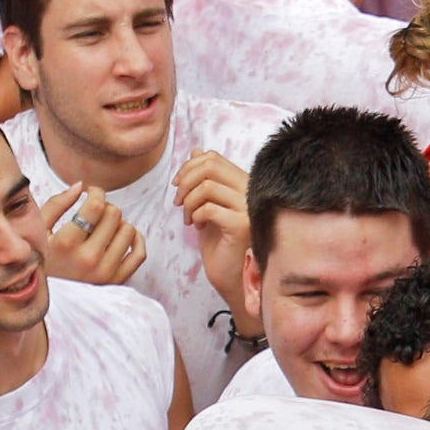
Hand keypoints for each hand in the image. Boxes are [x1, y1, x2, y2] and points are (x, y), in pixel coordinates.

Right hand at [41, 183, 145, 284]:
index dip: (96, 192)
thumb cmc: (43, 258)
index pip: (96, 206)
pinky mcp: (117, 281)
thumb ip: (56, 204)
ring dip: (118, 223)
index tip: (91, 193)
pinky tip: (120, 236)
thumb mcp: (39, 230)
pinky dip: (135, 239)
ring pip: (129, 230)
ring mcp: (106, 272)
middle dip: (105, 207)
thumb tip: (81, 186)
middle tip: (94, 213)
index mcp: (66, 244)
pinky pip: (140, 253)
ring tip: (103, 227)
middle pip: (114, 214)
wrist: (49, 296)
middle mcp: (88, 259)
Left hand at [175, 150, 252, 315]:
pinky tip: (197, 227)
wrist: (234, 279)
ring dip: (188, 201)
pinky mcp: (241, 225)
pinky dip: (195, 215)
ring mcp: (248, 208)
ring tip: (188, 218)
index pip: (214, 158)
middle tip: (178, 201)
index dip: (189, 167)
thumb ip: (207, 179)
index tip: (177, 185)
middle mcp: (251, 192)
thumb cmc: (223, 246)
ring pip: (207, 186)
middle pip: (210, 166)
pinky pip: (208, 208)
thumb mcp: (210, 206)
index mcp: (245, 185)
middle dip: (185, 181)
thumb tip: (197, 151)